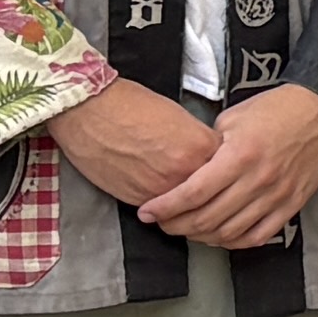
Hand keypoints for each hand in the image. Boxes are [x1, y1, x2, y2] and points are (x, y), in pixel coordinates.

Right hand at [48, 75, 222, 215]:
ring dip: (189, 207)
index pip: (228, 169)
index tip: (223, 170)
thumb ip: (198, 141)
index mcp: (199, 146)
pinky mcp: (139, 201)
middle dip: (212, 194)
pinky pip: (162, 212)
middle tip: (210, 192)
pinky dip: (165, 209)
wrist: (89, 112)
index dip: (226, 170)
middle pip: (212, 194)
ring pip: (188, 210)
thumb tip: (207, 157)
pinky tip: (163, 199)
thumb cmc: (128, 105)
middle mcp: (184, 173)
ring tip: (186, 200)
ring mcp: (161, 190)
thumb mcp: (178, 115)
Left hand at [133, 81, 317, 250]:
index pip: (192, 193)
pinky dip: (235, 242)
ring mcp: (277, 196)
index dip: (165, 208)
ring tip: (187, 230)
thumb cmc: (277, 109)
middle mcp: (257, 180)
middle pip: (207, 218)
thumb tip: (189, 169)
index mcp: (239, 155)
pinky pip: (258, 236)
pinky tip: (220, 237)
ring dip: (202, 237)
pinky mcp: (292, 205)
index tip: (147, 212)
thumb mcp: (232, 118)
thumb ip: (209, 147)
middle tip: (162, 224)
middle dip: (176, 226)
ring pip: (230, 232)